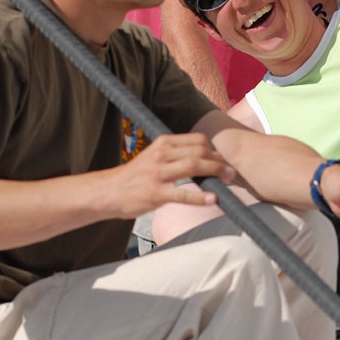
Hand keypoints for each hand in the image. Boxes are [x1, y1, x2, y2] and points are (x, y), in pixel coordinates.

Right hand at [111, 133, 235, 217]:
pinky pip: (183, 194)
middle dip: (219, 161)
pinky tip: (213, 199)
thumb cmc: (135, 176)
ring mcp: (158, 174)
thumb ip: (176, 155)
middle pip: (199, 151)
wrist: (109, 192)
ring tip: (227, 180)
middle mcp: (161, 155)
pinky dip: (200, 197)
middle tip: (231, 172)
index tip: (223, 160)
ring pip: (193, 167)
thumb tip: (205, 158)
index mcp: (163, 143)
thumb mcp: (155, 156)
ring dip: (215, 172)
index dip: (214, 149)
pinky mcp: (156, 194)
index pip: (197, 140)